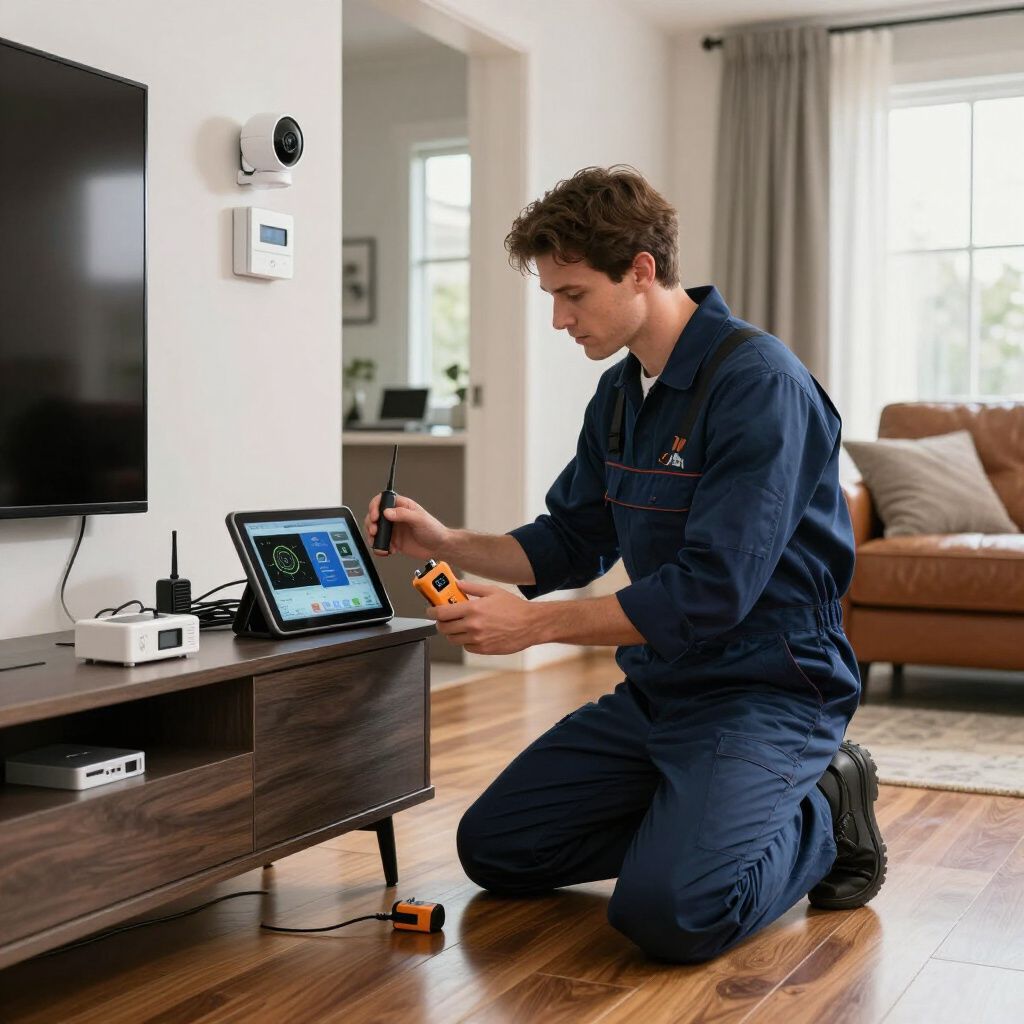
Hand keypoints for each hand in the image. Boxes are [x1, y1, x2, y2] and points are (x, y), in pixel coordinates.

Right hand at [364, 494, 449, 559]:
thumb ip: (403, 514)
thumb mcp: (420, 519)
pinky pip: (381, 543)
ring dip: (373, 537)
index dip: (375, 507)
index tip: (376, 516)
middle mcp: (396, 517)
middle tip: (374, 531)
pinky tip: (387, 550)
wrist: (439, 547)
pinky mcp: (394, 542)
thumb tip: (387, 512)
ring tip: (377, 542)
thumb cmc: (434, 530)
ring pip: (375, 530)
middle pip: (375, 516)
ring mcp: (394, 530)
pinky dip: (380, 547)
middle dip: (371, 523)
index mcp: (402, 506)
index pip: (383, 501)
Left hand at [426, 579, 540, 654]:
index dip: (432, 611)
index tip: (430, 610)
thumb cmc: (514, 608)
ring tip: (460, 625)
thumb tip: (457, 584)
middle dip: (440, 623)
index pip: (442, 612)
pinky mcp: (484, 649)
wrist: (531, 624)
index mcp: (473, 609)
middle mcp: (473, 626)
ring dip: (452, 632)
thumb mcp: (492, 591)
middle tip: (444, 618)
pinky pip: (466, 647)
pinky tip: (473, 633)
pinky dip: (466, 641)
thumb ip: (472, 588)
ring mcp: (478, 639)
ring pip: (453, 639)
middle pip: (444, 628)